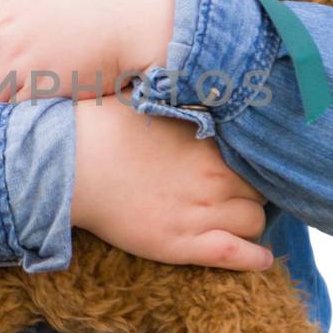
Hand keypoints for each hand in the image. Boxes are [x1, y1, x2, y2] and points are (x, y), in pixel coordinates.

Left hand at [0, 0, 175, 107]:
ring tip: (21, 126)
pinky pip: (17, 113)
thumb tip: (9, 38)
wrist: (134, 9)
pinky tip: (40, 124)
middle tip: (9, 107)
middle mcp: (5, 30)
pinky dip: (23, 123)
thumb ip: (23, 14)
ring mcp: (20, 59)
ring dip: (3, 115)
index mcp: (5, 3)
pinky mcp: (39, 85)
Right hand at [71, 95, 273, 270]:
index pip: (255, 153)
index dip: (251, 160)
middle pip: (260, 189)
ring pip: (254, 222)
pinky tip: (262, 258)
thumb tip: (192, 75)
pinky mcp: (181, 244)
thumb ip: (178, 94)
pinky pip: (236, 255)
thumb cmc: (101, 128)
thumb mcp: (144, 96)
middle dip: (253, 190)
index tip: (242, 162)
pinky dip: (255, 258)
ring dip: (251, 220)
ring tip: (239, 219)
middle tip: (239, 191)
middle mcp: (213, 177)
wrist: (71, 168)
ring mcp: (199, 213)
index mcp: (207, 140)